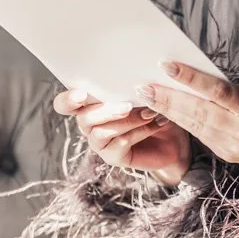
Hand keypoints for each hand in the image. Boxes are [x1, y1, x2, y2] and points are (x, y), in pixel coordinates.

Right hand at [52, 88, 192, 183]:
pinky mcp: (114, 157)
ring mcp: (100, 144)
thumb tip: (132, 79)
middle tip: (128, 105)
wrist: (173, 137)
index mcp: (88, 105)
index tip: (82, 94)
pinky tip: (156, 124)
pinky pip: (121, 143)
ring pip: (102, 132)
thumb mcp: (141, 92)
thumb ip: (129, 85)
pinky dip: (139, 132)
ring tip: (149, 113)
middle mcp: (89, 125)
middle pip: (84, 118)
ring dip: (126, 121)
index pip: (64, 104)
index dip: (67, 100)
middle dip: (105, 110)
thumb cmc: (153, 108)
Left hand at [136, 62, 238, 197]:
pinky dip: (184, 123)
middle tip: (143, 86)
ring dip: (169, 111)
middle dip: (169, 99)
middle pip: (199, 112)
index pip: (217, 92)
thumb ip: (236, 88)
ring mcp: (233, 147)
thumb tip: (205, 81)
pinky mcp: (228, 156)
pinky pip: (201, 135)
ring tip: (148, 98)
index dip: (190, 79)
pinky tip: (167, 112)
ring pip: (195, 126)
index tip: (167, 66)